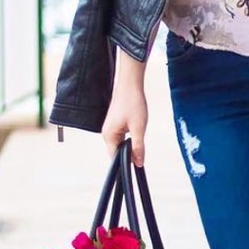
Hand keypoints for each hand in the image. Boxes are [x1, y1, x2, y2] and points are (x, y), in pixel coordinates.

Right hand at [101, 49, 147, 166]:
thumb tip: (138, 163)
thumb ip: (138, 147)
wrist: (130, 84)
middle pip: (118, 151)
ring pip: (121, 143)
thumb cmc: (132, 102)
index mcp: (109, 136)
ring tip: (138, 131)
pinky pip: (122, 136)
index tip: (137, 163)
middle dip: (130, 152)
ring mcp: (110, 127)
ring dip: (131, 143)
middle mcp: (106, 133)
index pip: (115, 158)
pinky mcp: (115, 123)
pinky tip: (137, 127)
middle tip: (141, 146)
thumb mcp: (138, 128)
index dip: (126, 162)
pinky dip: (130, 136)